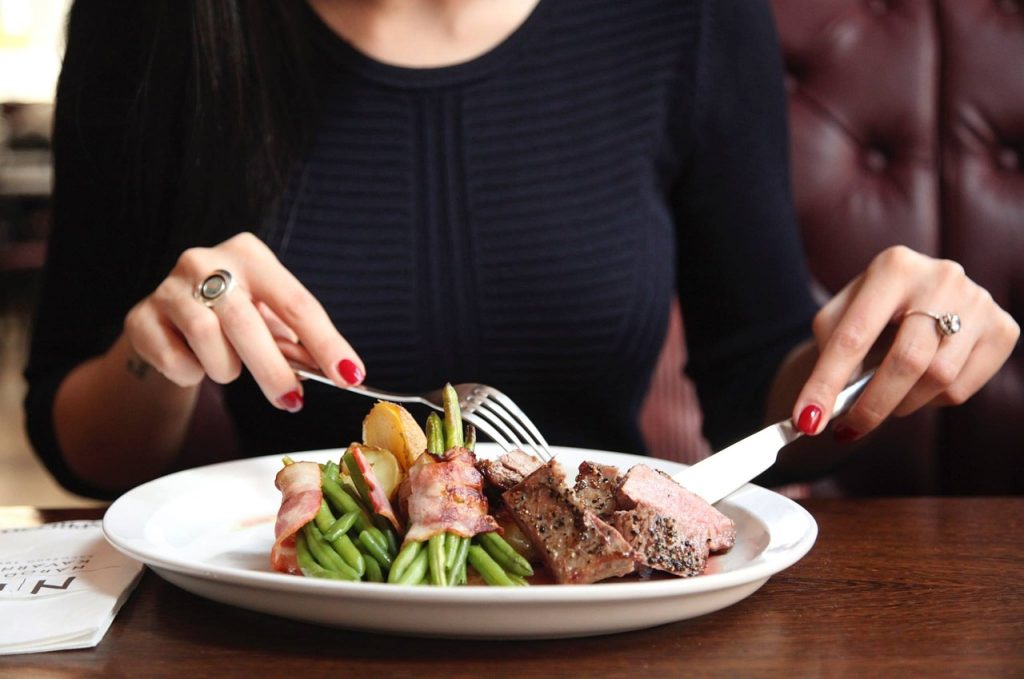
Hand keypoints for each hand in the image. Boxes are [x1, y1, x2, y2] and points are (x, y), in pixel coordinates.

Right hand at [123, 232, 363, 411]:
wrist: (169, 320)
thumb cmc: (233, 317)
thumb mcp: (270, 319)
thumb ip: (300, 342)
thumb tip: (342, 373)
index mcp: (250, 255)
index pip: (296, 302)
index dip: (325, 343)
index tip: (350, 375)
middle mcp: (206, 261)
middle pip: (246, 321)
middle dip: (273, 369)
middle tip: (292, 401)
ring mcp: (168, 287)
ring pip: (206, 338)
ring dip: (226, 367)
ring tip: (230, 368)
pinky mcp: (140, 316)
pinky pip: (174, 359)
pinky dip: (191, 373)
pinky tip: (194, 363)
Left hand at [793, 246, 1019, 439]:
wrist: (914, 299)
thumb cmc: (869, 311)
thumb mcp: (841, 316)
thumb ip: (830, 353)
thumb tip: (819, 409)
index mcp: (893, 266)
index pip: (853, 336)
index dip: (827, 383)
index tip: (806, 420)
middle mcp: (942, 277)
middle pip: (906, 361)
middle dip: (871, 405)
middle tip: (846, 430)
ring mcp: (978, 301)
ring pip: (937, 378)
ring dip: (902, 403)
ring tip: (884, 399)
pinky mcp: (1002, 329)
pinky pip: (961, 388)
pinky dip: (932, 400)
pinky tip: (919, 385)